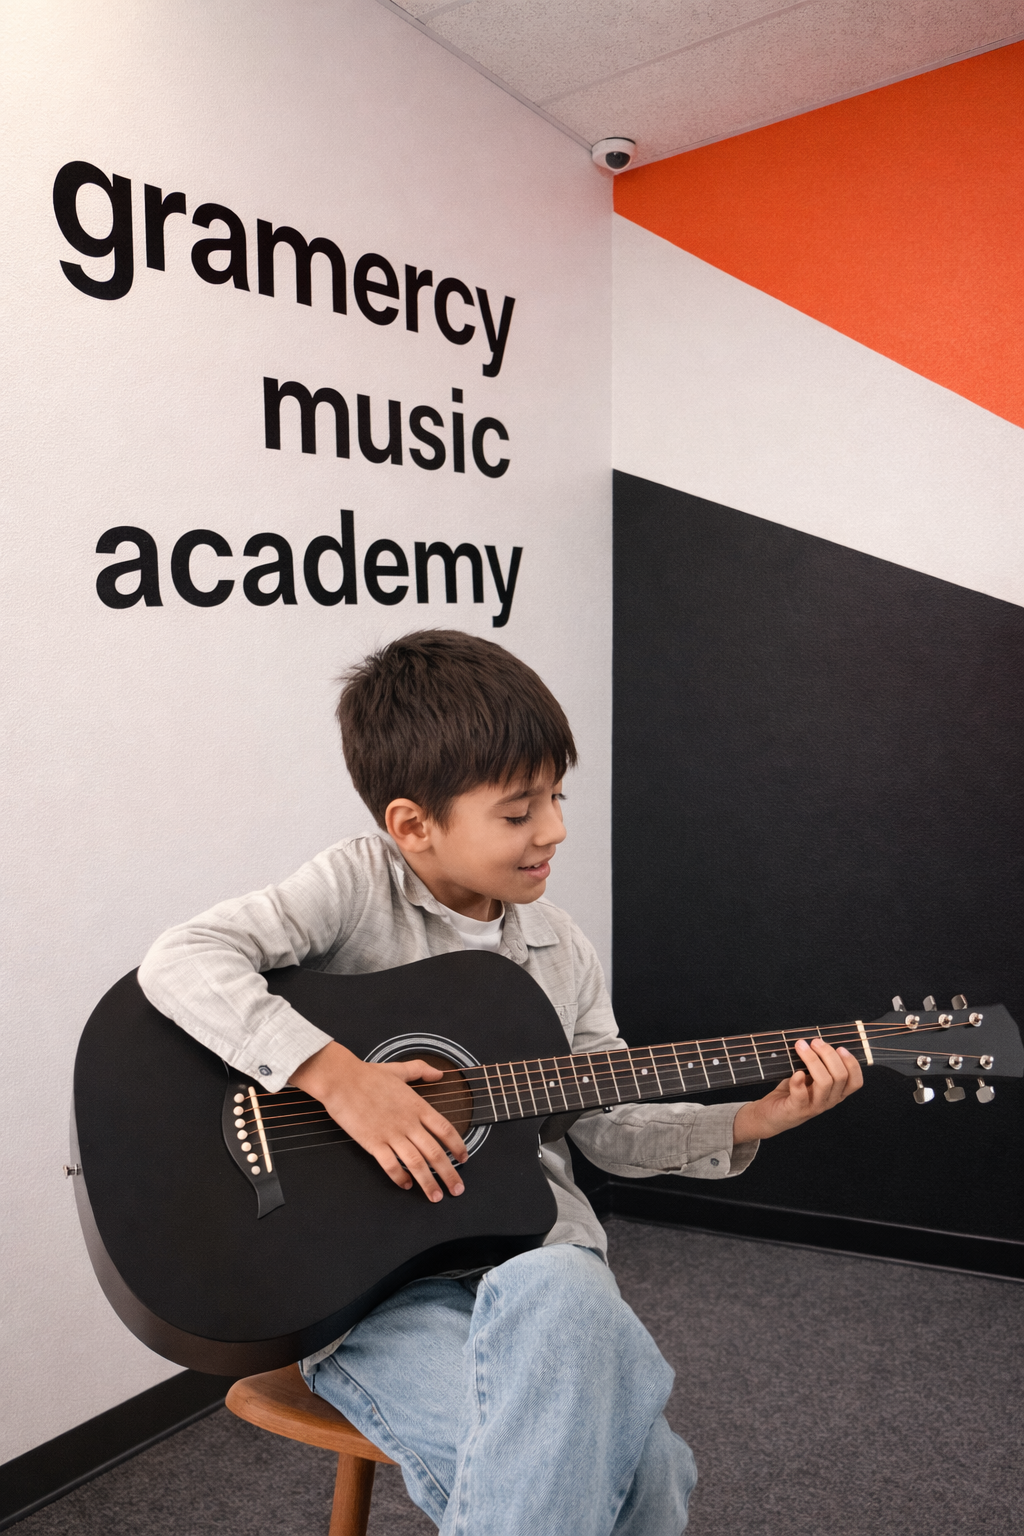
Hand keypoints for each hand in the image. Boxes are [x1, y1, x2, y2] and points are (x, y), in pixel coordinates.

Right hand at [288, 1040, 467, 1201]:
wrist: (341, 1079)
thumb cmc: (368, 1074)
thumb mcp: (399, 1070)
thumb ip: (421, 1070)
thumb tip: (439, 1073)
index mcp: (417, 1106)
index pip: (445, 1129)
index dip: (458, 1146)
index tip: (464, 1159)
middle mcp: (408, 1123)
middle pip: (435, 1152)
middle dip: (449, 1174)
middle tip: (458, 1189)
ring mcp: (391, 1134)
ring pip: (416, 1163)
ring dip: (428, 1182)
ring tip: (436, 1197)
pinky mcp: (373, 1143)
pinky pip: (390, 1165)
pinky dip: (400, 1177)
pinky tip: (406, 1185)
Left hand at [732, 1038, 862, 1144]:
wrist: (771, 1115)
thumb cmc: (793, 1092)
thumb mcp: (810, 1078)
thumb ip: (819, 1065)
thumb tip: (819, 1042)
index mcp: (836, 1093)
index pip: (856, 1082)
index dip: (852, 1063)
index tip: (840, 1048)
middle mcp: (829, 1101)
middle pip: (840, 1076)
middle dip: (828, 1054)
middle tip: (815, 1042)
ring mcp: (814, 1107)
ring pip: (824, 1082)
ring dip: (813, 1060)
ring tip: (801, 1047)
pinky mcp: (797, 1109)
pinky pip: (802, 1095)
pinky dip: (798, 1081)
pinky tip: (795, 1072)